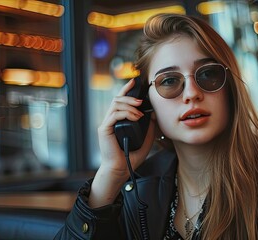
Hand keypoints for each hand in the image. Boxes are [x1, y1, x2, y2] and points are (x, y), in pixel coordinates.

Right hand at [89, 79, 154, 206]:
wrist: (121, 169)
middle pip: (117, 99)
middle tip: (141, 100)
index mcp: (118, 121)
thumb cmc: (131, 156)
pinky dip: (126, 113)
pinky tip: (136, 118)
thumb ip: (148, 127)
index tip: (134, 81)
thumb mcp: (145, 139)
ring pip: (115, 104)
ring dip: (129, 104)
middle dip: (129, 95)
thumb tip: (153, 114)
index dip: (126, 89)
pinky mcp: (104, 129)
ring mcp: (107, 124)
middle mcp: (111, 120)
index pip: (121, 101)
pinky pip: (114, 115)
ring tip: (140, 111)